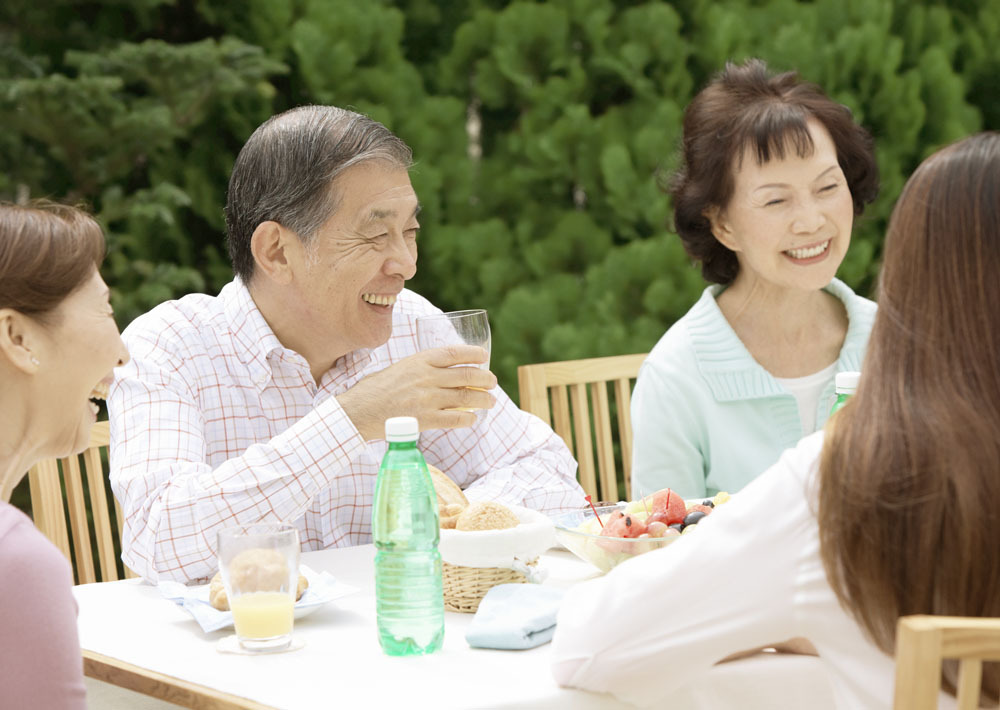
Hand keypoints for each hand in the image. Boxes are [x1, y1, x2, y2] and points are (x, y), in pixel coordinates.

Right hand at [337, 345, 497, 440]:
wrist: (358, 411)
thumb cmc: (375, 389)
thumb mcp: (399, 367)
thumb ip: (420, 367)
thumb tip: (441, 371)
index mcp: (419, 361)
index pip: (455, 353)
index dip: (474, 354)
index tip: (484, 356)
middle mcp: (427, 377)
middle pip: (467, 375)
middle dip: (485, 379)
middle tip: (492, 382)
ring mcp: (427, 399)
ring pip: (466, 397)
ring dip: (483, 400)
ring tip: (490, 402)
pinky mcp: (425, 419)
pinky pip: (455, 419)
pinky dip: (468, 419)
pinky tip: (472, 419)